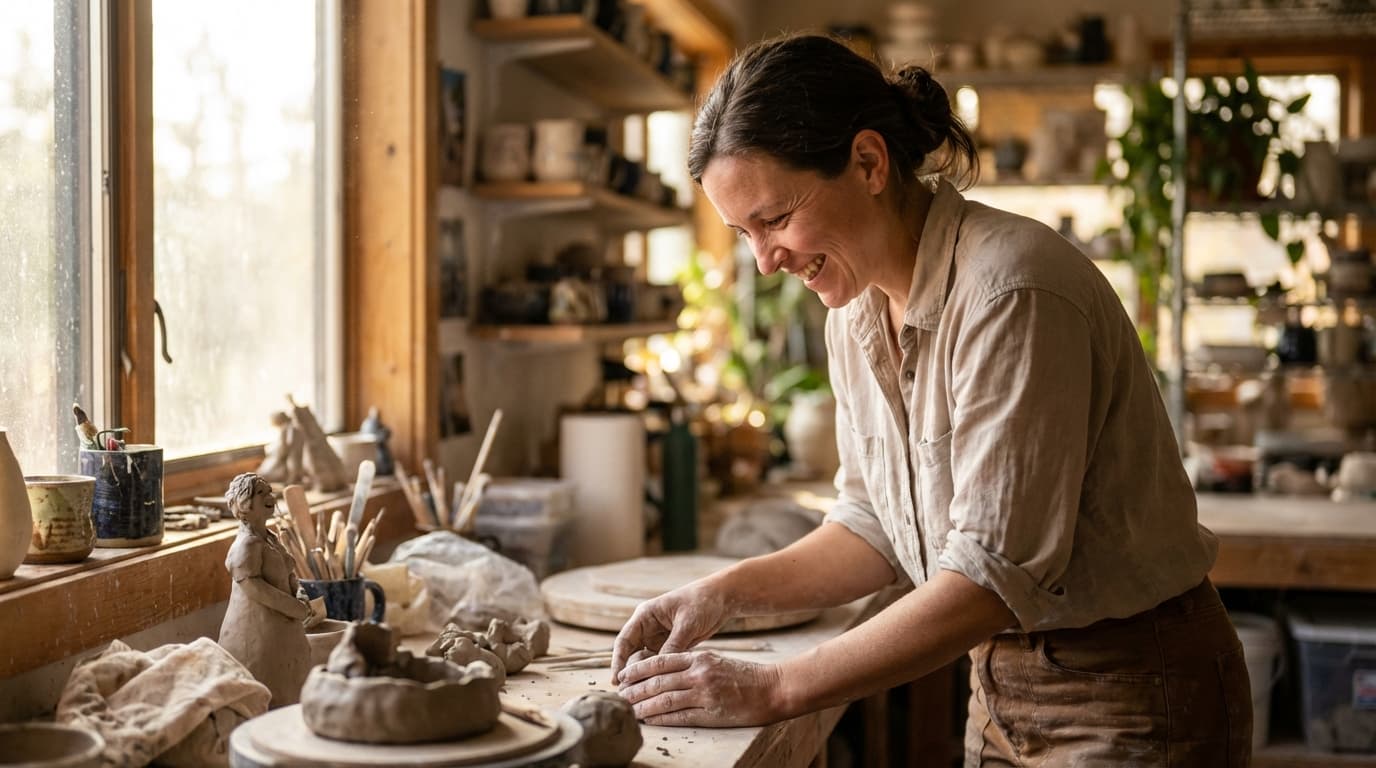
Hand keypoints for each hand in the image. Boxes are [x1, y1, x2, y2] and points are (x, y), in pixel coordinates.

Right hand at [610, 582, 729, 684]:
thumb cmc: (702, 602)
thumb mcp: (687, 623)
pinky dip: (660, 676)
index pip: (624, 641)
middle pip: (631, 654)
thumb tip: (660, 669)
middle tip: (628, 695)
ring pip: (645, 662)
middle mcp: (648, 628)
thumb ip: (674, 645)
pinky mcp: (670, 647)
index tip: (616, 680)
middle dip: (630, 674)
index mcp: (645, 616)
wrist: (721, 598)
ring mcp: (658, 638)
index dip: (618, 661)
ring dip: (645, 677)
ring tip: (643, 697)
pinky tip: (660, 690)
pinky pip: (661, 664)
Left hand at [617, 651, 785, 726]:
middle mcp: (699, 673)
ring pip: (664, 699)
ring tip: (628, 709)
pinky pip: (679, 716)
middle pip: (658, 681)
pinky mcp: (712, 713)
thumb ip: (692, 664)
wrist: (772, 688)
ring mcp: (705, 694)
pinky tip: (648, 719)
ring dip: (643, 705)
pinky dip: (661, 718)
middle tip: (619, 695)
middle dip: (635, 689)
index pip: (661, 661)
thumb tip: (665, 670)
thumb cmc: (743, 675)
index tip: (624, 675)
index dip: (639, 668)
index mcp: (699, 658)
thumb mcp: (716, 660)